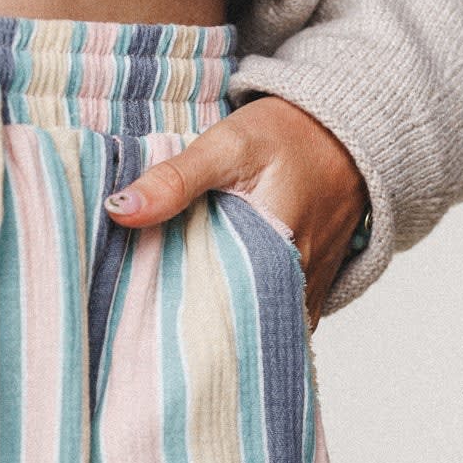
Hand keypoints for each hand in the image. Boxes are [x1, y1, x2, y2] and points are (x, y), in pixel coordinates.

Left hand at [101, 96, 369, 326]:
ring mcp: (307, 291)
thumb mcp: (227, 146)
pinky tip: (211, 310)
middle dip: (194, 333)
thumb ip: (175, 179)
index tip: (140, 326)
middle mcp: (296, 284)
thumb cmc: (287, 134)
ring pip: (256, 325)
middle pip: (235, 327)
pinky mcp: (310, 289)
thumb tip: (120, 211)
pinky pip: (274, 317)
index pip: (219, 313)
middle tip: (147, 331)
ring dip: (221, 325)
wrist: (342, 130)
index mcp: (273, 256)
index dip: (178, 325)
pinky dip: (245, 314)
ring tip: (173, 328)